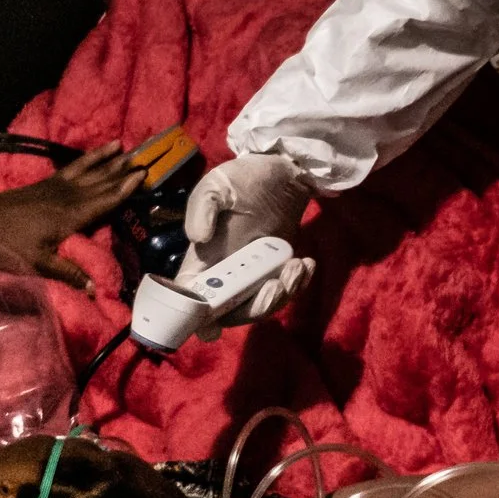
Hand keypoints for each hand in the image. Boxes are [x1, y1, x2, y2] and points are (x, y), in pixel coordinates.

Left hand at [0, 143, 142, 286]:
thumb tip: (94, 288)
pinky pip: (74, 167)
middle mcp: (68, 197)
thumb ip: (67, 273)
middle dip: (122, 170)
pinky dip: (88, 159)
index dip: (124, 189)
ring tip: (125, 148)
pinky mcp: (48, 182)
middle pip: (101, 182)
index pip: (104, 201)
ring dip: (108, 160)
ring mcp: (57, 187)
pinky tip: (97, 154)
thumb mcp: (37, 263)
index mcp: (70, 216)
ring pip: (89, 171)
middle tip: (144, 159)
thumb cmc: (9, 242)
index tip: (142, 176)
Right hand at [181, 151, 317, 322]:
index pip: (192, 300)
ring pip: (264, 305)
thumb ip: (201, 208)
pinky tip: (306, 263)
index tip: (212, 326)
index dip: (197, 319)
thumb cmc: (241, 178)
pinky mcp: (277, 270)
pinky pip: (286, 290)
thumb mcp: (216, 185)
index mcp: (202, 262)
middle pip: (234, 312)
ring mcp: (253, 276)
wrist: (280, 171)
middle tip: (276, 285)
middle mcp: (226, 275)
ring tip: (297, 265)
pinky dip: (299, 283)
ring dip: (283, 294)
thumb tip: (196, 238)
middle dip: (257, 307)